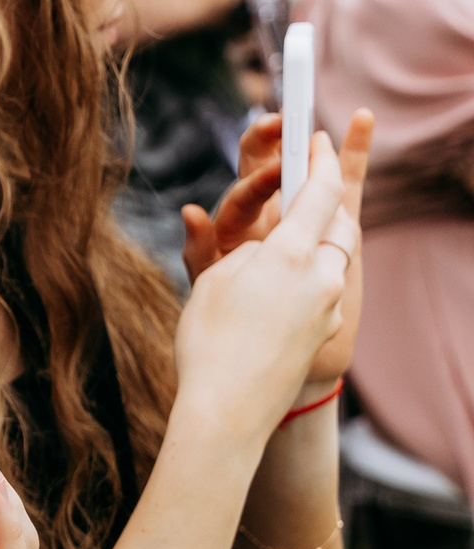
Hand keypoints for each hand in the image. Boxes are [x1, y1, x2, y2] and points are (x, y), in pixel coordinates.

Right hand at [173, 129, 360, 441]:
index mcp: (287, 254)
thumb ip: (244, 251)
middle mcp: (319, 276)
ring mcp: (328, 306)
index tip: (315, 137)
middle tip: (306, 187)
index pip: (319, 192)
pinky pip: (325, 290)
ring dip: (319, 241)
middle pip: (339, 223)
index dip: (320, 159)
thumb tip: (266, 245)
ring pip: (335, 257)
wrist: (228, 411)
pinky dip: (309, 278)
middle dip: (326, 202)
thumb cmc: (208, 342)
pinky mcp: (324, 330)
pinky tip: (276, 293)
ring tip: (287, 239)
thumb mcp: (212, 281)